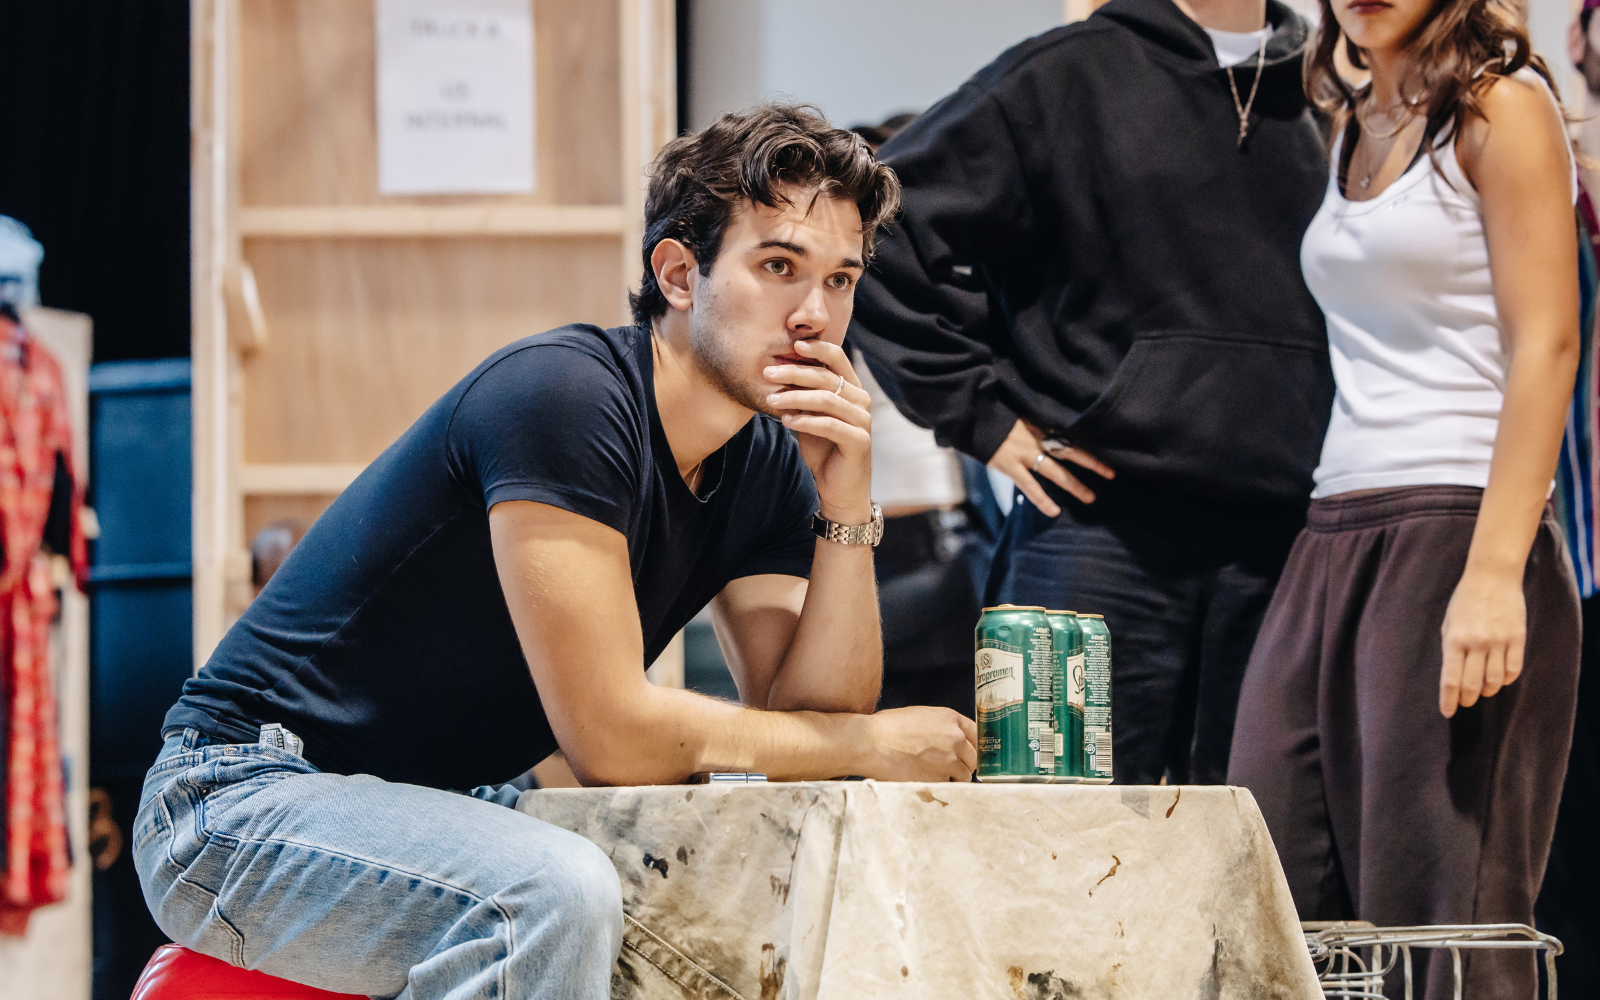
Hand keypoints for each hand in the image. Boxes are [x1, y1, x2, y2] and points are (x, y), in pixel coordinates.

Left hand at [763, 339, 872, 522]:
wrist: (839, 487)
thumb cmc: (823, 449)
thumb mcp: (809, 416)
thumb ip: (801, 395)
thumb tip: (775, 371)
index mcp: (852, 388)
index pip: (837, 358)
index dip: (816, 348)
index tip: (791, 344)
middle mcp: (861, 400)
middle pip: (827, 377)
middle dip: (794, 373)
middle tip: (767, 373)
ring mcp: (863, 420)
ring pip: (826, 400)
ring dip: (795, 398)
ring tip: (771, 401)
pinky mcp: (859, 441)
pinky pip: (830, 425)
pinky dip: (806, 421)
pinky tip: (787, 422)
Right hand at [857, 706, 978, 781]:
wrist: (871, 743)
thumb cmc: (888, 728)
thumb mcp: (921, 716)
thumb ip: (942, 726)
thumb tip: (952, 740)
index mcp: (950, 719)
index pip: (978, 734)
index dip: (974, 746)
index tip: (971, 754)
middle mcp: (955, 738)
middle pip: (974, 758)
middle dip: (964, 765)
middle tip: (950, 769)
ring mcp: (949, 760)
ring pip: (964, 776)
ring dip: (954, 779)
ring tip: (934, 776)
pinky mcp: (939, 779)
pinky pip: (949, 788)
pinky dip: (941, 788)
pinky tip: (925, 781)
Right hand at [988, 418, 1113, 517]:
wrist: (972, 414)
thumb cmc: (994, 411)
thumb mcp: (1019, 410)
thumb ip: (1034, 418)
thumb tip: (1046, 421)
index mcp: (1040, 423)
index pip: (1071, 434)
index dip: (1089, 442)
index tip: (1108, 446)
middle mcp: (1037, 438)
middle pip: (1071, 452)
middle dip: (1092, 463)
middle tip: (1112, 474)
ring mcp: (1024, 453)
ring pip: (1056, 472)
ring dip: (1074, 485)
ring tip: (1091, 498)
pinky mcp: (1010, 466)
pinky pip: (1030, 486)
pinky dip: (1042, 500)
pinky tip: (1054, 512)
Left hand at [1439, 567, 1526, 717]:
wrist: (1492, 577)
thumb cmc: (1465, 600)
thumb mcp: (1449, 623)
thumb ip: (1451, 648)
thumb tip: (1453, 675)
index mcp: (1454, 640)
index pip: (1450, 679)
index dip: (1449, 700)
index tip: (1448, 712)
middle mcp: (1476, 643)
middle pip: (1473, 685)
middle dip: (1468, 699)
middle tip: (1466, 702)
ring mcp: (1498, 641)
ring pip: (1494, 681)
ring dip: (1487, 691)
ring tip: (1483, 691)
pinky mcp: (1517, 638)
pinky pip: (1513, 669)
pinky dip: (1506, 680)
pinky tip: (1500, 680)